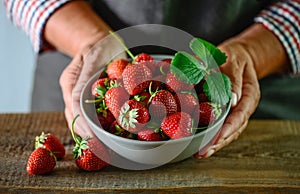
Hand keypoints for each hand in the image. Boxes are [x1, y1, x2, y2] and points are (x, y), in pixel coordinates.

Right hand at [59, 35, 125, 137]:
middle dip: (87, 134)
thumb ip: (87, 76)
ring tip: (104, 147)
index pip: (73, 107)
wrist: (102, 42)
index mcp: (70, 82)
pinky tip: (109, 135)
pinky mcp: (90, 99)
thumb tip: (82, 100)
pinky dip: (99, 126)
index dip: (83, 124)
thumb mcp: (93, 56)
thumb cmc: (99, 46)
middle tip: (101, 148)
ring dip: (92, 134)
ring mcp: (80, 96)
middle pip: (74, 118)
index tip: (94, 137)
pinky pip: (92, 116)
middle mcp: (72, 92)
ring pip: (81, 120)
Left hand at [194, 39, 260, 157]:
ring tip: (200, 153)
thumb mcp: (234, 61)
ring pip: (228, 131)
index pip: (240, 116)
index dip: (228, 129)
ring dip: (215, 143)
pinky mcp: (227, 111)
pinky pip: (222, 125)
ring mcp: (236, 110)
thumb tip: (232, 100)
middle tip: (203, 152)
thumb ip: (233, 79)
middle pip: (234, 129)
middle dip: (219, 142)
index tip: (217, 139)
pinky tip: (201, 142)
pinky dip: (212, 135)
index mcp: (249, 95)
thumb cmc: (235, 56)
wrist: (238, 55)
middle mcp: (244, 106)